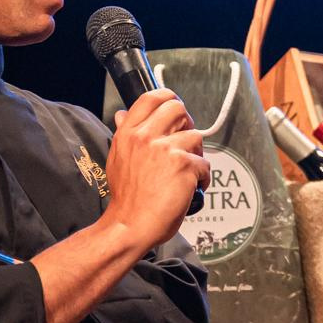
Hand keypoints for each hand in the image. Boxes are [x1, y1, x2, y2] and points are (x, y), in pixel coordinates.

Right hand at [101, 89, 209, 250]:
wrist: (130, 225)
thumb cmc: (127, 198)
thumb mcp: (117, 158)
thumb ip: (124, 134)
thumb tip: (121, 114)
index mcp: (128, 133)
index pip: (151, 97)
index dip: (168, 98)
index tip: (175, 111)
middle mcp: (145, 136)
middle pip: (178, 109)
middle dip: (187, 125)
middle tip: (184, 144)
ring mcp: (166, 149)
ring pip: (196, 137)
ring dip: (196, 156)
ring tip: (185, 174)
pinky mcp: (184, 165)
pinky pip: (205, 164)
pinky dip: (202, 178)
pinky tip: (190, 188)